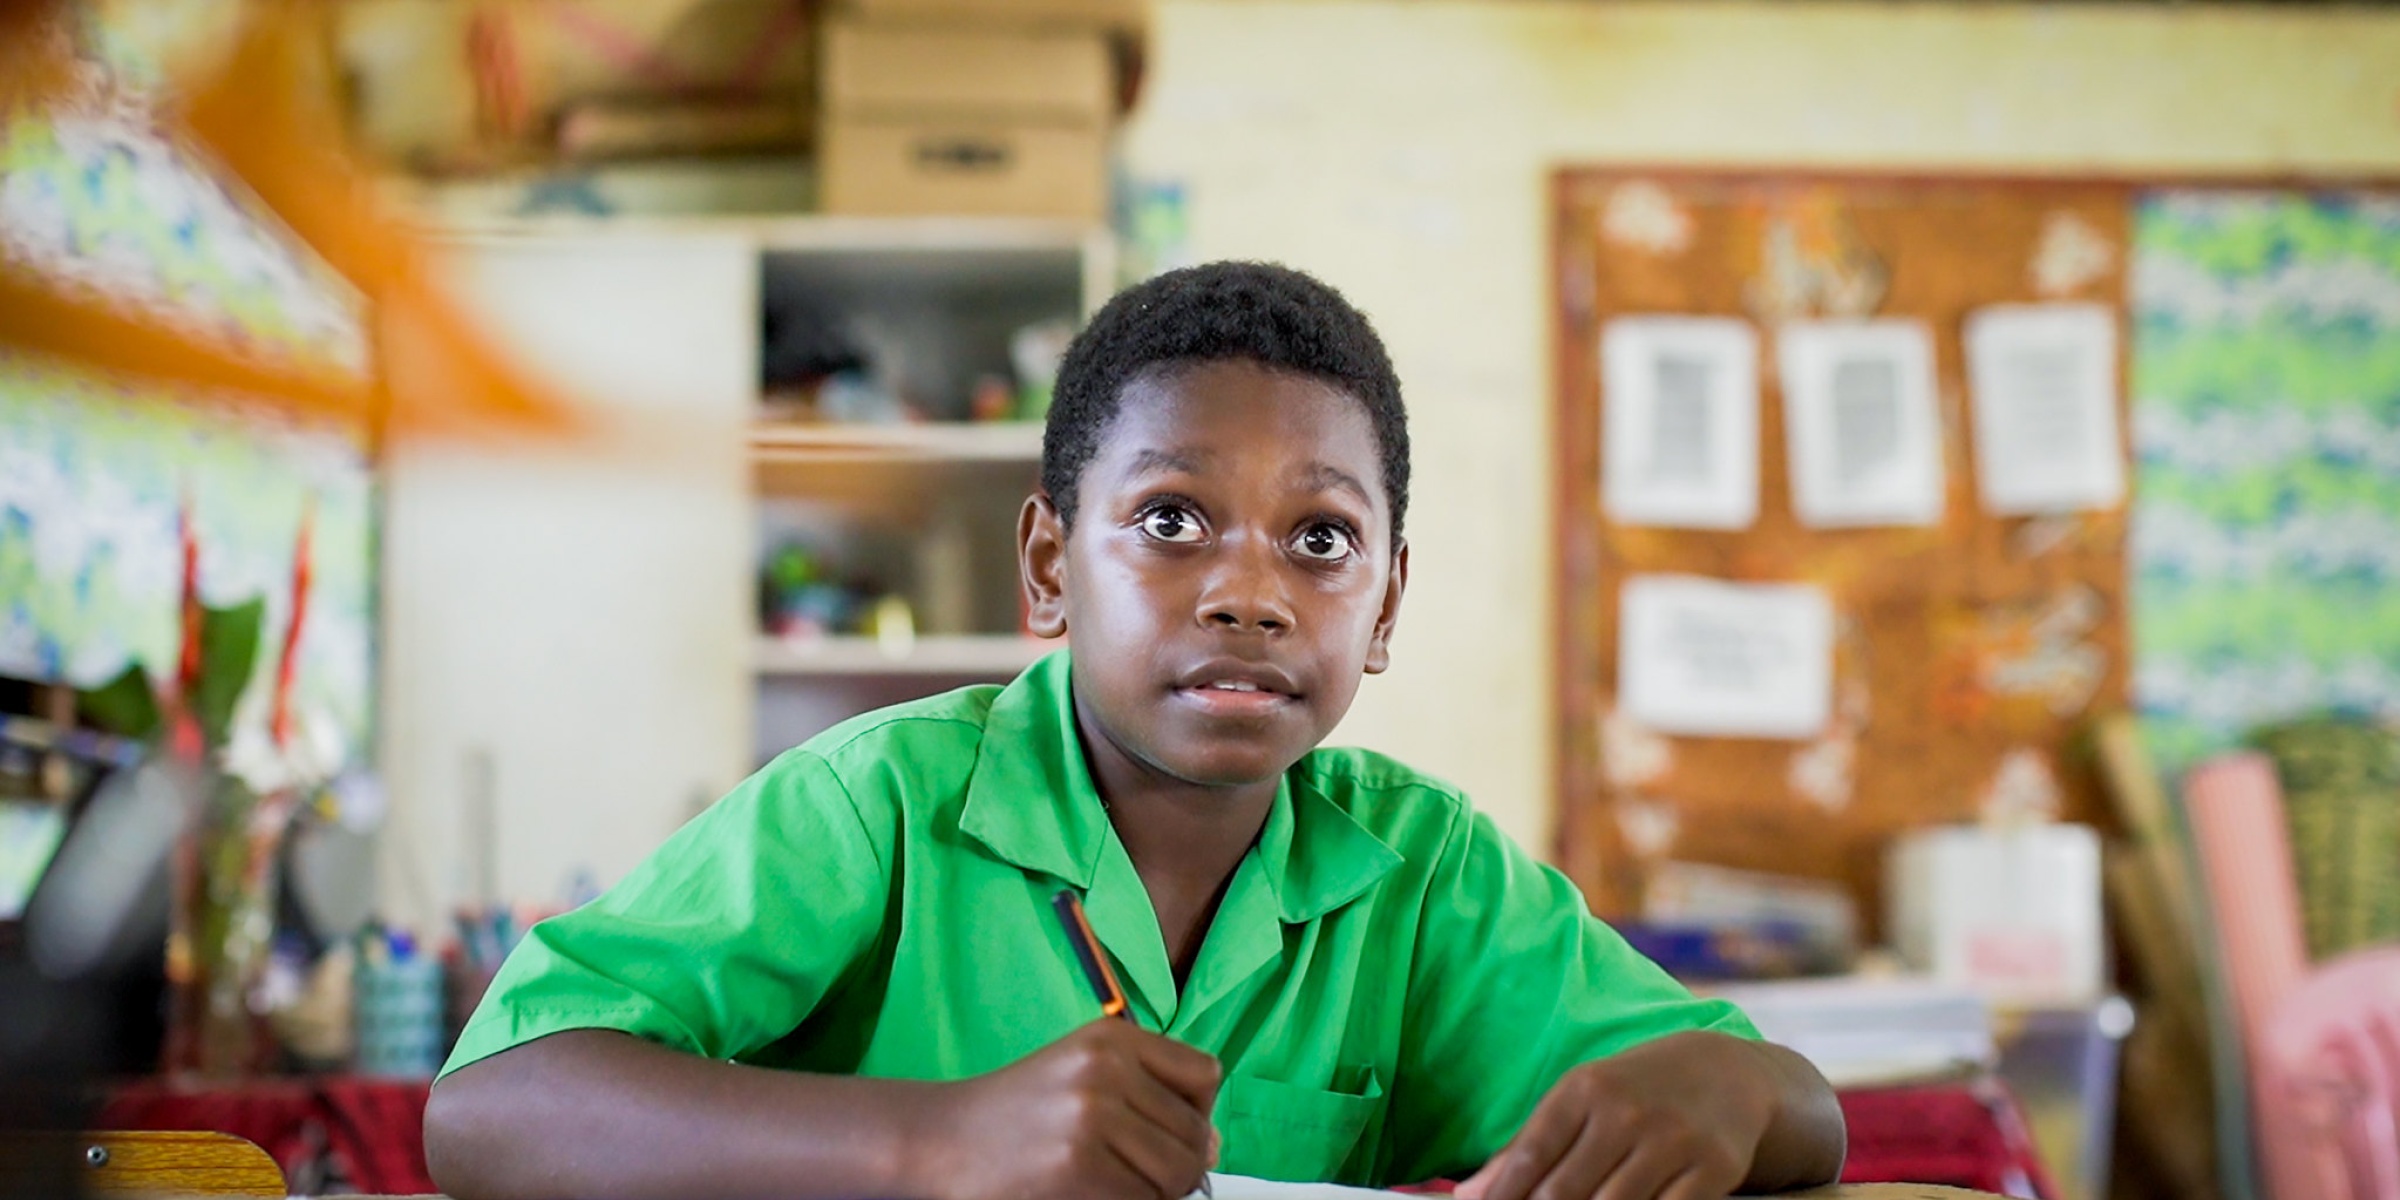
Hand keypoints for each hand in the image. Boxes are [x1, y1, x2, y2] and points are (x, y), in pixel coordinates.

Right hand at [910, 1019, 1222, 1199]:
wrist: (943, 1141)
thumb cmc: (1015, 1114)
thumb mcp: (1084, 1076)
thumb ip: (1148, 1096)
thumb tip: (1214, 1145)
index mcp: (1112, 1038)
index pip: (1205, 1075)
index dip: (1198, 1113)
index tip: (1170, 1131)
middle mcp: (1106, 1068)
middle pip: (1196, 1134)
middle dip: (1179, 1166)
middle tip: (1138, 1174)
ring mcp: (1092, 1116)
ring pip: (1177, 1174)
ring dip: (1156, 1192)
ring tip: (1115, 1184)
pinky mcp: (1078, 1166)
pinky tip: (1091, 1194)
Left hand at [1455, 1032, 1778, 1199]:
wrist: (1727, 1073)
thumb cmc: (1637, 1090)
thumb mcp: (1581, 1100)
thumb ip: (1528, 1148)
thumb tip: (1471, 1195)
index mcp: (1584, 1089)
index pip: (1528, 1157)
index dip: (1499, 1197)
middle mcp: (1625, 1112)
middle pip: (1562, 1192)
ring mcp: (1671, 1141)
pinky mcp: (1712, 1169)